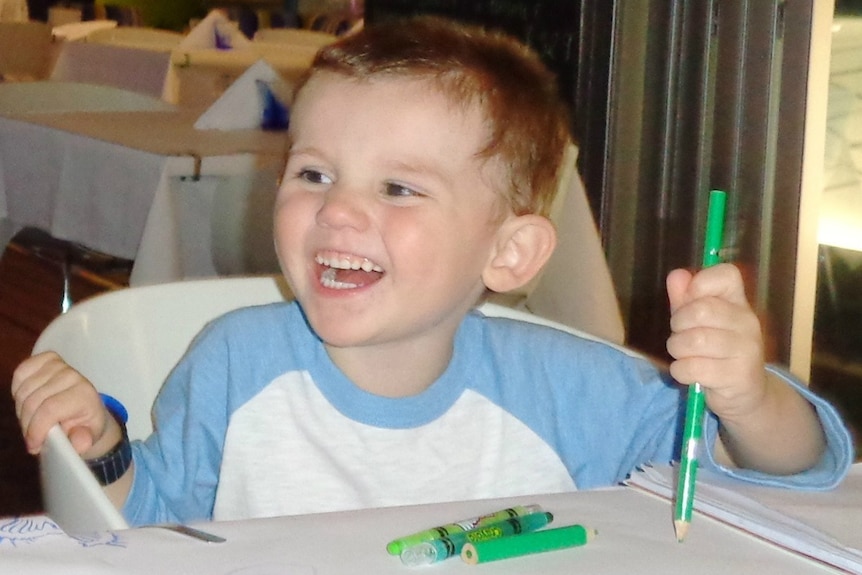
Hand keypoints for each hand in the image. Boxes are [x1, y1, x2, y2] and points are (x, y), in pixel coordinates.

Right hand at [11, 351, 109, 456]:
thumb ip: (83, 441)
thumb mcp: (88, 438)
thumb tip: (80, 442)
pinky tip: (28, 401)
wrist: (86, 407)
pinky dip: (18, 390)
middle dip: (27, 424)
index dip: (35, 429)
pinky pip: (20, 373)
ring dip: (21, 411)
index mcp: (84, 395)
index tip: (33, 445)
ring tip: (33, 421)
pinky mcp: (46, 358)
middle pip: (32, 402)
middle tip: (33, 436)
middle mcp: (72, 376)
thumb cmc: (85, 425)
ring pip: (23, 391)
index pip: (49, 409)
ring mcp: (59, 365)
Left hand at [665, 264, 766, 421]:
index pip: (727, 274)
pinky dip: (680, 371)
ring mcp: (747, 349)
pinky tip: (688, 373)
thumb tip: (676, 276)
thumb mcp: (697, 322)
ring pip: (694, 341)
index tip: (690, 300)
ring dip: (677, 349)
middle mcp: (748, 322)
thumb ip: (685, 299)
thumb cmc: (715, 352)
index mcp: (739, 302)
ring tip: (683, 354)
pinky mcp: (738, 376)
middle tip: (680, 334)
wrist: (744, 395)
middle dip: (678, 324)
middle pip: (700, 310)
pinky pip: (692, 368)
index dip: (700, 283)